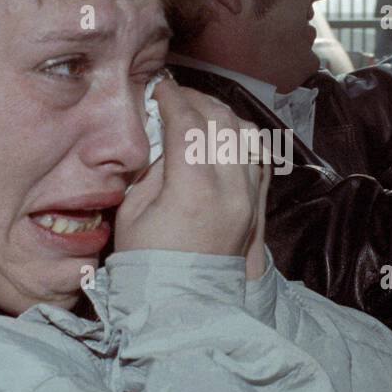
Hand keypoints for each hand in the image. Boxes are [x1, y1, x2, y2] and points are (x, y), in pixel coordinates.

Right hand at [115, 80, 266, 273]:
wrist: (182, 304)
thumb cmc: (147, 261)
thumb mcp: (132, 210)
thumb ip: (152, 167)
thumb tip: (164, 136)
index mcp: (193, 189)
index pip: (188, 124)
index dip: (171, 99)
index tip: (159, 88)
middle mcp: (230, 189)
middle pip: (221, 121)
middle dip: (196, 100)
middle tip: (175, 95)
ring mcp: (250, 197)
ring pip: (246, 133)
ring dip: (222, 114)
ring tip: (199, 111)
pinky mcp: (258, 205)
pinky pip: (259, 156)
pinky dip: (242, 137)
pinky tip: (223, 133)